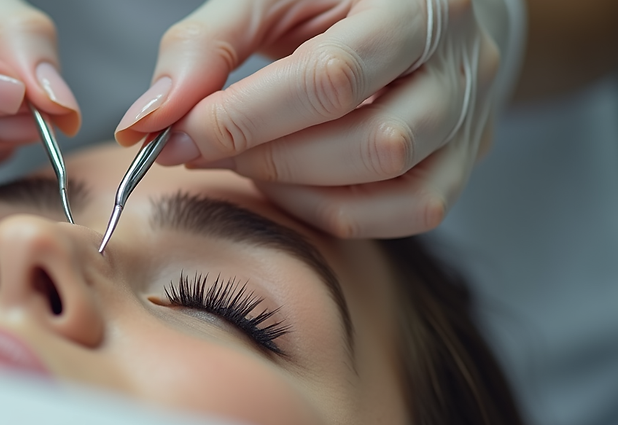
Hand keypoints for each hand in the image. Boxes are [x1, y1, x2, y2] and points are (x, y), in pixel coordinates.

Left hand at [115, 0, 502, 237]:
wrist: (426, 4)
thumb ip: (206, 45)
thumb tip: (147, 119)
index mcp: (414, 0)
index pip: (329, 78)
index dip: (241, 120)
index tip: (170, 137)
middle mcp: (460, 60)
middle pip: (368, 140)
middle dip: (263, 156)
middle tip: (196, 150)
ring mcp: (471, 116)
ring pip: (390, 181)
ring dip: (293, 187)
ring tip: (238, 160)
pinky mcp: (465, 160)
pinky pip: (408, 211)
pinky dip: (334, 211)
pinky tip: (288, 184)